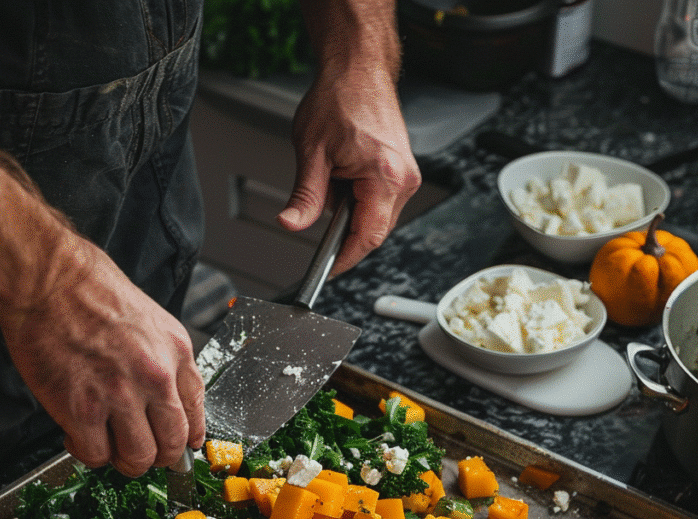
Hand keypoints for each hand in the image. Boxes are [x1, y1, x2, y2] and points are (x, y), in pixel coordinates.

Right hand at [0, 240, 205, 476]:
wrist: (47, 279)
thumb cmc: (89, 291)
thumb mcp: (150, 319)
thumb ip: (164, 359)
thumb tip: (168, 400)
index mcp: (176, 353)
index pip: (196, 415)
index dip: (185, 440)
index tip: (177, 447)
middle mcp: (155, 377)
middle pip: (171, 446)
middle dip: (156, 458)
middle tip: (138, 452)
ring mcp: (119, 396)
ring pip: (138, 459)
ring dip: (123, 461)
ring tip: (109, 446)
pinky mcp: (82, 410)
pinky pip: (96, 455)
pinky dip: (88, 454)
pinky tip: (79, 436)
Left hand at [277, 64, 420, 274]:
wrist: (358, 69)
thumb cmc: (340, 99)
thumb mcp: (311, 152)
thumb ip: (305, 196)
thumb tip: (291, 224)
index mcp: (385, 177)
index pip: (367, 237)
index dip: (346, 258)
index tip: (328, 270)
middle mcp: (403, 179)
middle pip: (374, 232)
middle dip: (345, 232)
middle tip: (322, 211)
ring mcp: (406, 175)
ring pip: (376, 218)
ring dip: (352, 213)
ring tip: (335, 180)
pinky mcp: (402, 171)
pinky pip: (381, 203)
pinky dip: (360, 200)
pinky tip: (346, 178)